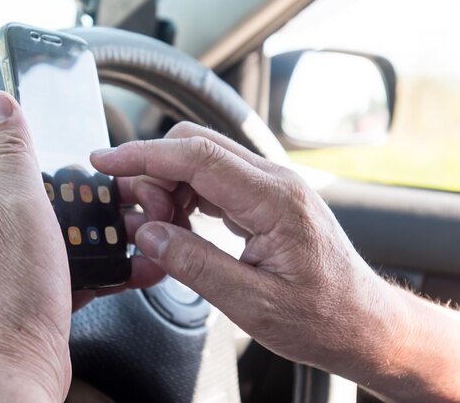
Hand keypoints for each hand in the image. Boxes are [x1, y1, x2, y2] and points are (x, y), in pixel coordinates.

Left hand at [0, 91, 164, 402]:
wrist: (13, 370)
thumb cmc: (8, 293)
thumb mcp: (14, 205)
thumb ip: (11, 152)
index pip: (40, 159)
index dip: (84, 162)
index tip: (119, 168)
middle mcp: (7, 227)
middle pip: (69, 198)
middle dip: (112, 201)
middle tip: (147, 206)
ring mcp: (28, 262)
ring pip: (82, 234)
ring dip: (120, 234)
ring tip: (154, 235)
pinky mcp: (48, 291)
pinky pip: (87, 268)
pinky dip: (116, 266)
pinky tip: (142, 267)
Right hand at [90, 122, 400, 383]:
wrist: (362, 322)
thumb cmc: (322, 317)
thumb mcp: (252, 303)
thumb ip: (194, 265)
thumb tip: (147, 234)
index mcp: (274, 199)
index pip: (196, 157)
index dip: (143, 156)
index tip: (106, 161)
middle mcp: (274, 182)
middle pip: (196, 145)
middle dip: (153, 171)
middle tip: (139, 217)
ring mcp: (270, 187)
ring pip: (202, 160)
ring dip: (169, 186)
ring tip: (160, 229)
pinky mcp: (265, 199)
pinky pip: (214, 181)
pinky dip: (186, 196)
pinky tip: (180, 226)